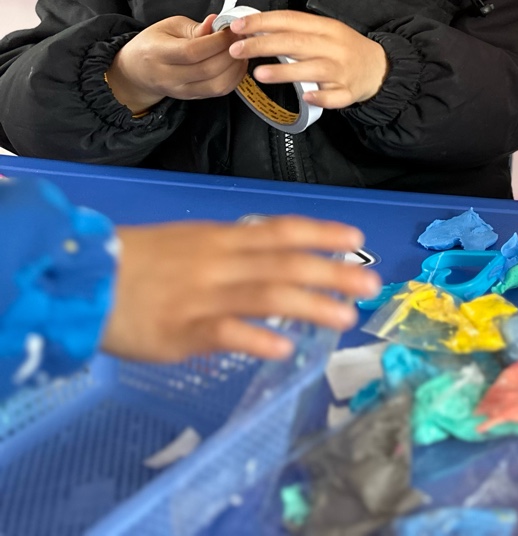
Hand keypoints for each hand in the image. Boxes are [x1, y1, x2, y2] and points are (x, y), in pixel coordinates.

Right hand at [101, 216, 381, 362]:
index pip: (281, 230)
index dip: (320, 233)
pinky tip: (284, 350)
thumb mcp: (191, 242)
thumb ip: (234, 252)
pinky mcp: (180, 332)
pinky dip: (256, 341)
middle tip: (371, 283)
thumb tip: (281, 262)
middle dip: (332, 272)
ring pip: (266, 297)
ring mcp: (202, 297)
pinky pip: (225, 334)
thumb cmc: (139, 263)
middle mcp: (219, 263)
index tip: (357, 238)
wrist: (82, 280)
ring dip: (310, 307)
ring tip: (345, 317)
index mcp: (221, 238)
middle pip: (285, 264)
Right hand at [108, 14, 246, 114]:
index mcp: (158, 54)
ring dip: (236, 67)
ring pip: (217, 85)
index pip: (193, 51)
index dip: (218, 41)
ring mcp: (181, 91)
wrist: (136, 71)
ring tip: (241, 50)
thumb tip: (216, 22)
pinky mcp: (192, 98)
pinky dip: (234, 78)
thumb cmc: (152, 44)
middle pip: (208, 69)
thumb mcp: (168, 27)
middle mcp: (168, 76)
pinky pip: (219, 91)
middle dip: (232, 52)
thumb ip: (194, 27)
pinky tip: (237, 63)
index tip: (232, 29)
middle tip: (242, 38)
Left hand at [225, 11, 387, 109]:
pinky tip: (307, 97)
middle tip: (237, 49)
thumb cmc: (345, 49)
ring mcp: (341, 70)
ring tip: (259, 73)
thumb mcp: (325, 31)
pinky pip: (334, 97)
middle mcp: (334, 47)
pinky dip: (321, 97)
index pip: (291, 20)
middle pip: (296, 43)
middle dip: (263, 45)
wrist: (380, 67)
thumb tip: (256, 29)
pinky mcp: (347, 92)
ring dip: (285, 71)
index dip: (262, 22)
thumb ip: (295, 30)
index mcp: (326, 28)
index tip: (238, 26)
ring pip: (312, 69)